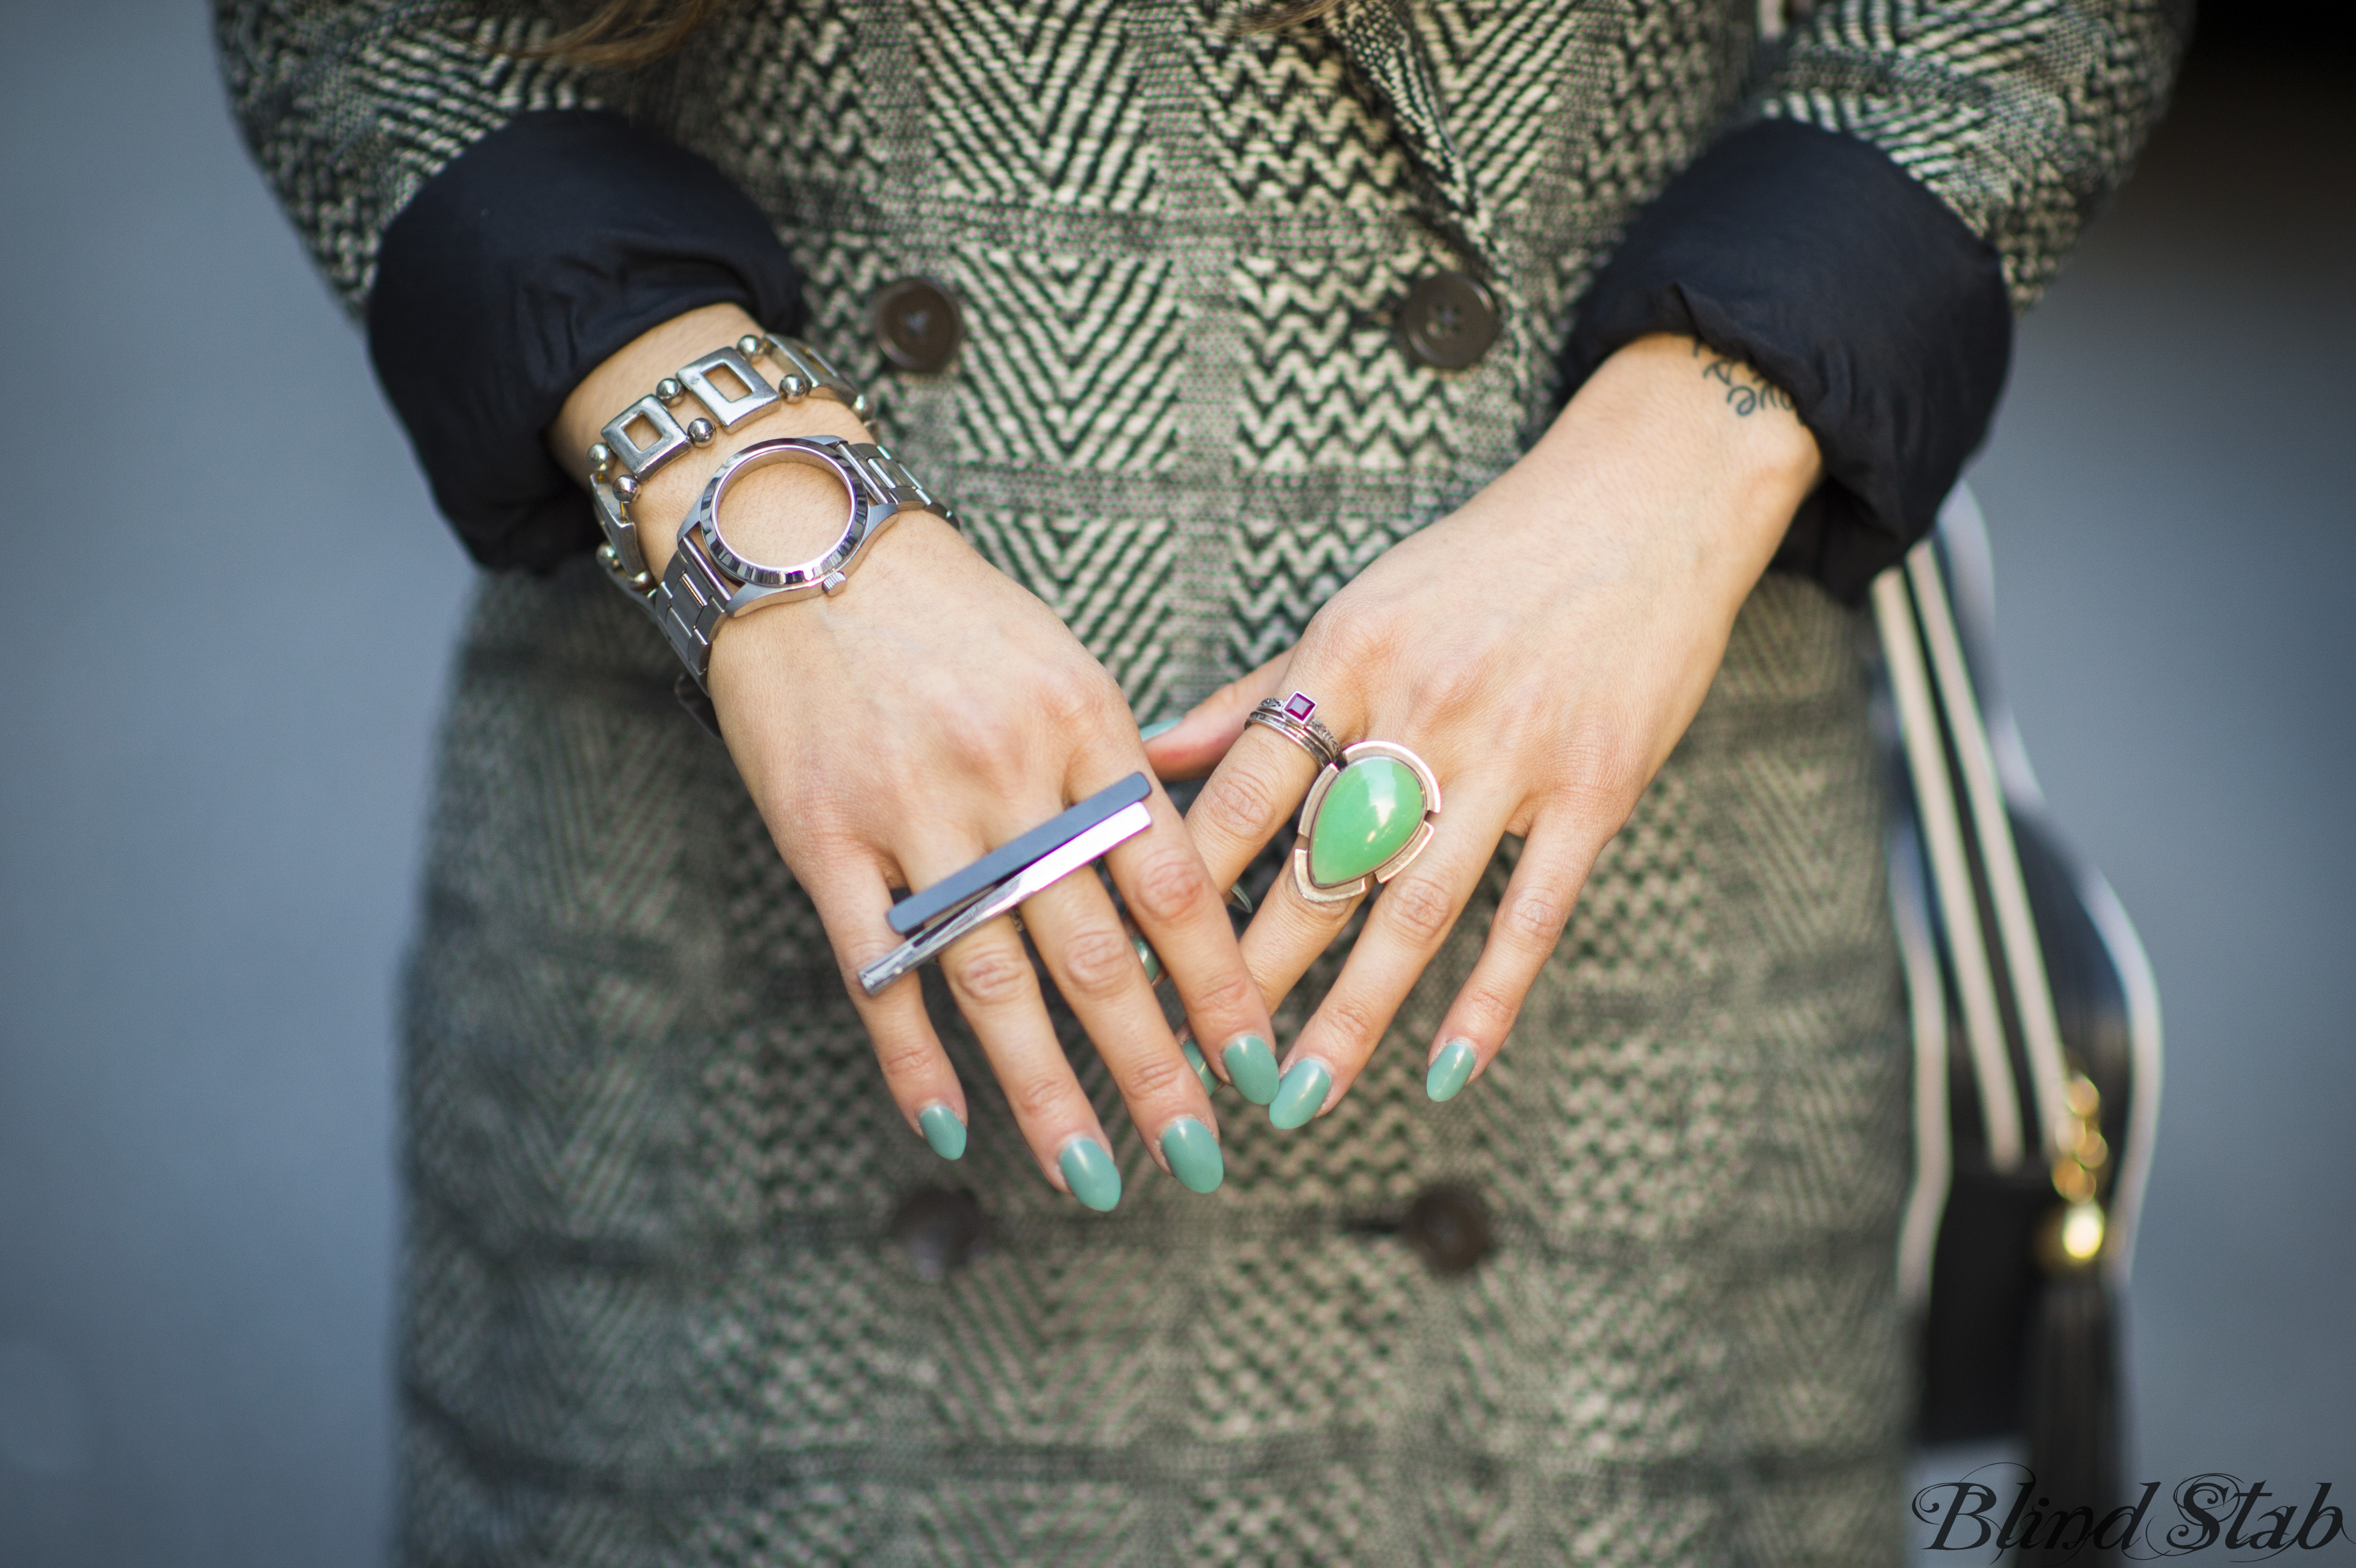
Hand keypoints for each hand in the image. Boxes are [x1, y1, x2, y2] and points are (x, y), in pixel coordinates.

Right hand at [553, 306, 1273, 1205]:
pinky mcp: (823, 836)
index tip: (1263, 1063)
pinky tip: (950, 1127)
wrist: (800, 541)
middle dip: (1156, 1067)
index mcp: (1085, 728)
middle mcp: (1009, 776)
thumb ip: (1121, 769)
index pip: (1173, 879)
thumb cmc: (950, 614)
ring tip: (1096, 1177)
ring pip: (994, 978)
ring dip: (1050, 1091)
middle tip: (1202, 1157)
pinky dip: (912, 1053)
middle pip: (1097, 950)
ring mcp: (912, 810)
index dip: (1220, 982)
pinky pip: (879, 965)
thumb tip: (1182, 880)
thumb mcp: (1062, 667)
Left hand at [1152, 334, 1821, 1125]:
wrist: (1648, 501)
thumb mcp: (1359, 608)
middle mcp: (1422, 709)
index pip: (1243, 791)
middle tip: (1191, 1066)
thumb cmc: (1485, 563)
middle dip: (1245, 977)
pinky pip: (1533, 915)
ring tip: (1294, 1099)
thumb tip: (1150, 756)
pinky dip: (1489, 999)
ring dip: (1348, 1016)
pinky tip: (1446, 1071)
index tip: (1133, 962)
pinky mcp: (1596, 789)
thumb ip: (1258, 694)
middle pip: (1314, 866)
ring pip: (1413, 909)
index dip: (1182, 884)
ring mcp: (1514, 755)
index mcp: (1347, 658)